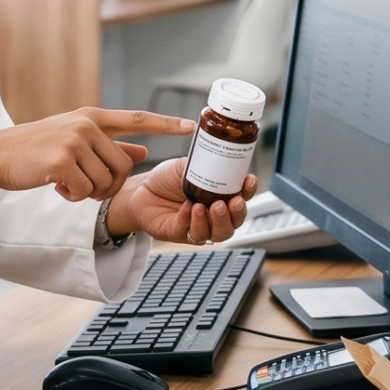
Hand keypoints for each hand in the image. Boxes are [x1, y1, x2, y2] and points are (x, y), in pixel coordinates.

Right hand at [0, 109, 192, 202]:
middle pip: (125, 166)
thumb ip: (109, 144)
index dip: (165, 124)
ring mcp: (74, 141)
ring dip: (90, 192)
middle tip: (86, 187)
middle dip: (110, 185)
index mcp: (91, 116)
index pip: (137, 118)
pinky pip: (86, 190)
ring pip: (106, 181)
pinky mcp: (62, 160)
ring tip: (68, 184)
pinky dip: (74, 196)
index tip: (191, 126)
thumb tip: (143, 150)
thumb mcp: (74, 140)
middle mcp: (86, 125)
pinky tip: (57, 188)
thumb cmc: (35, 149)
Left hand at [106, 158, 252, 243]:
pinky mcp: (180, 234)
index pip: (242, 196)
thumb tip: (219, 155)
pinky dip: (190, 221)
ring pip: (218, 234)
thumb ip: (204, 165)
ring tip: (205, 206)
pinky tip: (186, 209)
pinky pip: (190, 232)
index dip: (249, 190)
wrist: (140, 189)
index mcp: (220, 196)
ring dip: (216, 222)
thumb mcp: (187, 166)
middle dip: (236, 213)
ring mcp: (198, 226)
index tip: (248, 180)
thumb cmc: (166, 179)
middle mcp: (213, 214)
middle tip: (230, 202)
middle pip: (235, 222)